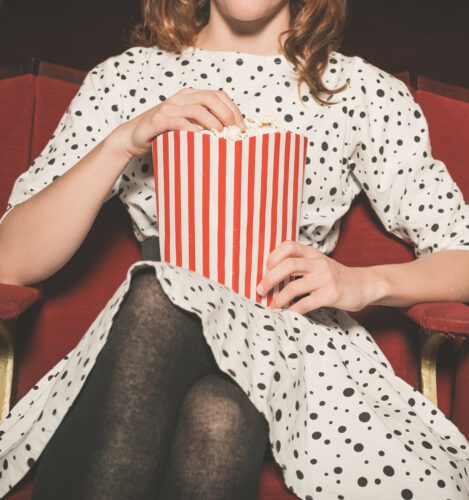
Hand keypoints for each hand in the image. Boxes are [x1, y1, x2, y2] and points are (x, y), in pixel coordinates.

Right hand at [110, 87, 246, 158]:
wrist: (133, 138)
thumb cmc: (163, 135)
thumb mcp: (187, 127)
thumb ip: (203, 126)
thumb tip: (231, 138)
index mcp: (190, 96)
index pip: (218, 96)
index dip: (233, 110)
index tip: (243, 127)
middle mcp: (181, 98)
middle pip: (211, 98)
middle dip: (227, 114)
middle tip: (236, 132)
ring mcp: (169, 107)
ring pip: (197, 109)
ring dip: (213, 123)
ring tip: (222, 137)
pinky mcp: (158, 120)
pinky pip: (178, 122)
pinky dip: (191, 130)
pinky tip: (200, 139)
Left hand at [256, 240, 375, 313]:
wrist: (364, 285)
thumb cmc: (335, 276)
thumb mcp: (318, 264)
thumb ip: (299, 265)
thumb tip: (269, 275)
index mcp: (312, 253)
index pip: (288, 246)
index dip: (273, 256)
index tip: (265, 269)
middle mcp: (318, 262)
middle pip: (287, 265)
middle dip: (269, 279)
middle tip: (260, 290)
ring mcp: (325, 278)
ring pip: (294, 286)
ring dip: (278, 299)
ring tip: (272, 306)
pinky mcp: (331, 294)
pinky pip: (306, 303)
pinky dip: (293, 310)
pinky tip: (287, 314)